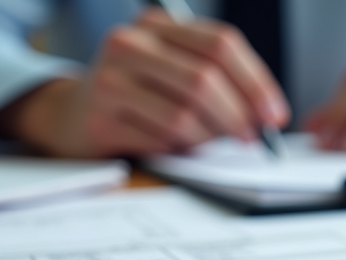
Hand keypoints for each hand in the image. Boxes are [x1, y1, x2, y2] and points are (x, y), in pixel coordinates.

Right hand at [0, 8, 288, 157]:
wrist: (72, 116)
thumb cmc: (134, 96)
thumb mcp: (171, 72)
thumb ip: (213, 79)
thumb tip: (262, 113)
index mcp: (156, 25)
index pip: (221, 44)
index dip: (256, 81)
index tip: (274, 114)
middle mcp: (130, 43)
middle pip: (205, 79)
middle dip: (237, 115)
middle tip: (251, 138)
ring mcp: (111, 78)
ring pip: (184, 114)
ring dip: (208, 137)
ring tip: (208, 142)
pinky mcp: (101, 117)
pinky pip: (160, 139)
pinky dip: (178, 149)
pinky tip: (173, 146)